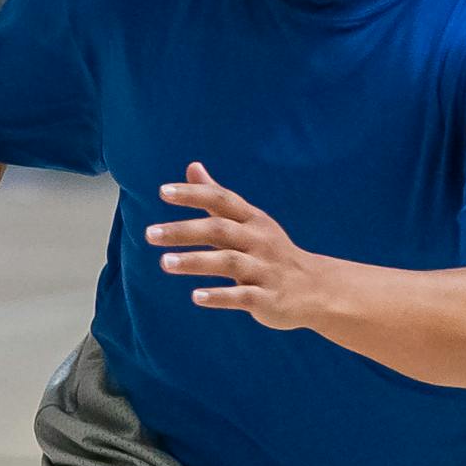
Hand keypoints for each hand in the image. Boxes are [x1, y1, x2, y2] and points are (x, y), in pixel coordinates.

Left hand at [149, 163, 328, 330]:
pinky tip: (195, 296)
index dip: (193, 194)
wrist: (315, 289)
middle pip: (219, 230)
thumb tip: (192, 167)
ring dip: (195, 261)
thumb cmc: (271, 251)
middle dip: (183, 231)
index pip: (221, 199)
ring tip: (164, 262)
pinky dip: (219, 296)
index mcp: (252, 220)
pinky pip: (242, 296)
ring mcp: (264, 269)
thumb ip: (217, 198)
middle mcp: (258, 241)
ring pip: (228, 262)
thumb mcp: (248, 221)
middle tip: (150, 233)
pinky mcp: (267, 298)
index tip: (163, 191)